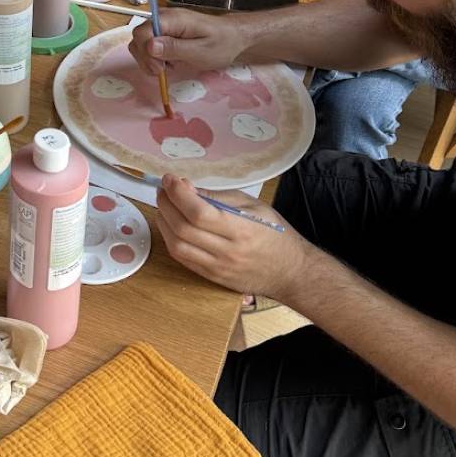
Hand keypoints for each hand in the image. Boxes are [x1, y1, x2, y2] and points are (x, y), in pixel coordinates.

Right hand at [129, 7, 244, 76]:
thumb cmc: (221, 44)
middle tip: (163, 71)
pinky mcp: (165, 32)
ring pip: (141, 42)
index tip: (160, 68)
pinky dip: (154, 57)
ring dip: (149, 59)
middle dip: (145, 58)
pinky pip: (149, 44)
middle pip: (138, 37)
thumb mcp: (200, 51)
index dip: (145, 52)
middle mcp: (163, 18)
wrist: (233, 36)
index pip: (142, 32)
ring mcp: (163, 24)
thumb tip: (150, 46)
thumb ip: (174, 48)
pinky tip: (169, 62)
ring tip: (167, 67)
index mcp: (172, 19)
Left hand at [155, 174, 310, 303]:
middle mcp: (228, 251)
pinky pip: (183, 259)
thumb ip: (219, 197)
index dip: (178, 194)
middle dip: (166, 204)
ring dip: (163, 222)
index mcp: (241, 229)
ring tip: (164, 206)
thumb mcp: (254, 206)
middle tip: (164, 189)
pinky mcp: (212, 277)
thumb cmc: (275, 234)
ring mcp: (218, 267)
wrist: (291, 272)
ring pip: (177, 246)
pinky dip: (171, 239)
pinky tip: (171, 225)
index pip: (199, 213)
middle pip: (183, 228)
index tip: (170, 179)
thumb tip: (187, 188)